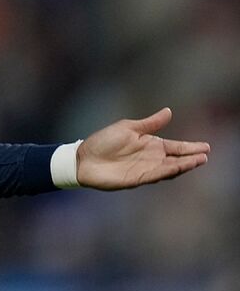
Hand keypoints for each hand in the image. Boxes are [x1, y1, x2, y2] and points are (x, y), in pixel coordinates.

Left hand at [77, 108, 209, 189]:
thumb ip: (150, 123)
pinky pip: (155, 175)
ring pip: (169, 169)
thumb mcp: (128, 128)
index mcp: (151, 144)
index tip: (206, 146)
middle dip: (191, 157)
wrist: (83, 158)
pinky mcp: (136, 179)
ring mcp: (145, 169)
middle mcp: (151, 158)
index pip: (176, 146)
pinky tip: (178, 168)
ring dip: (183, 165)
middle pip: (176, 159)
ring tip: (198, 161)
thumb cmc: (103, 141)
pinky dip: (167, 172)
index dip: (190, 147)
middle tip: (206, 155)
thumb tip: (169, 111)